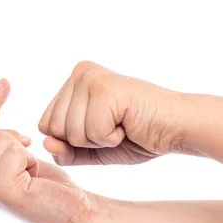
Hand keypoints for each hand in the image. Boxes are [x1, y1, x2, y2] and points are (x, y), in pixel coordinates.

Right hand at [0, 79, 95, 222]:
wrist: (78, 214)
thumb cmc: (54, 189)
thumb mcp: (22, 162)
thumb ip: (3, 149)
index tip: (5, 82)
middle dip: (12, 136)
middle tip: (32, 147)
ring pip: (1, 140)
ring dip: (25, 151)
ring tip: (35, 174)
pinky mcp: (2, 191)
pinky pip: (13, 151)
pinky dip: (29, 159)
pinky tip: (37, 178)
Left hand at [38, 61, 189, 165]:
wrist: (178, 129)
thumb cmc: (138, 136)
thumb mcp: (93, 149)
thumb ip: (66, 150)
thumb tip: (44, 143)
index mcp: (73, 82)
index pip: (45, 125)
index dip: (72, 141)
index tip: (103, 128)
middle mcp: (80, 72)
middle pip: (53, 128)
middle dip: (84, 141)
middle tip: (115, 127)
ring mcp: (91, 77)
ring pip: (69, 132)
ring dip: (99, 140)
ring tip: (122, 124)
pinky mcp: (106, 88)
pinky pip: (90, 132)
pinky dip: (111, 139)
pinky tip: (128, 124)